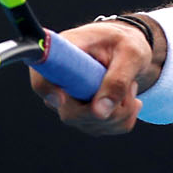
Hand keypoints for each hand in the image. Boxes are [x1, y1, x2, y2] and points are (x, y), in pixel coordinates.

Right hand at [30, 19, 154, 134]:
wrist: (129, 50)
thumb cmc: (126, 43)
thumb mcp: (130, 53)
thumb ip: (118, 80)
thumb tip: (100, 113)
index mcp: (63, 54)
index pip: (41, 77)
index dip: (47, 90)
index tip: (62, 99)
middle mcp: (59, 82)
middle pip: (70, 113)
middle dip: (108, 108)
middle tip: (131, 86)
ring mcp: (68, 103)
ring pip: (91, 124)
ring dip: (122, 111)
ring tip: (130, 85)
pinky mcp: (82, 116)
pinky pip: (105, 128)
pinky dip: (124, 118)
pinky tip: (129, 99)